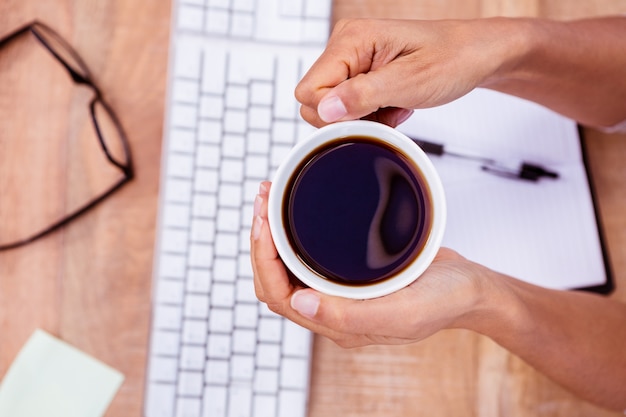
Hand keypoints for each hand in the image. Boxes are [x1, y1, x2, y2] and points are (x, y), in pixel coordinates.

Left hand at [250, 181, 488, 347]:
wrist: (471, 288)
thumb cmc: (444, 300)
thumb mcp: (405, 312)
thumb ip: (352, 316)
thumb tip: (300, 303)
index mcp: (339, 324)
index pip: (279, 295)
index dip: (263, 258)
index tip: (264, 218)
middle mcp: (332, 310)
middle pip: (275, 279)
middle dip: (260, 240)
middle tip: (264, 197)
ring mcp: (338, 293)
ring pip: (286, 267)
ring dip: (272, 235)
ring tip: (271, 197)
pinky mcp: (348, 275)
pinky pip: (306, 256)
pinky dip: (291, 232)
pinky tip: (293, 209)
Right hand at [295, 18, 515, 126]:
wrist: (477, 55)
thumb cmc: (454, 58)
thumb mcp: (411, 81)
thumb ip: (364, 95)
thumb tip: (324, 109)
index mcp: (352, 39)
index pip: (309, 91)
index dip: (334, 114)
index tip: (367, 116)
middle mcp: (346, 45)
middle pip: (315, 101)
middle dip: (349, 117)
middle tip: (384, 111)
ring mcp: (353, 59)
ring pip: (333, 107)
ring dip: (363, 118)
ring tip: (394, 105)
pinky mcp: (361, 73)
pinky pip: (350, 107)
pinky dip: (372, 115)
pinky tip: (394, 106)